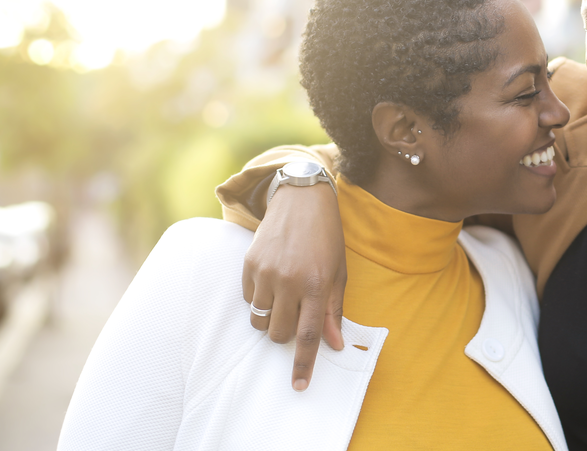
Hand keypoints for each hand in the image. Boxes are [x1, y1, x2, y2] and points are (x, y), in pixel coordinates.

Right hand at [242, 183, 346, 390]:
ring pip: (259, 321)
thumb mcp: (338, 273)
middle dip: (286, 335)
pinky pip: (248, 300)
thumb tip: (334, 344)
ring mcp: (266, 273)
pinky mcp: (249, 265)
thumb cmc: (326, 239)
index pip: (307, 336)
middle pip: (279, 334)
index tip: (299, 386)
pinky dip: (259, 299)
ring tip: (283, 298)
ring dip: (271, 320)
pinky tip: (272, 280)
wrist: (301, 200)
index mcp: (316, 285)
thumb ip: (334, 310)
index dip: (303, 365)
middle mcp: (289, 281)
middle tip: (295, 316)